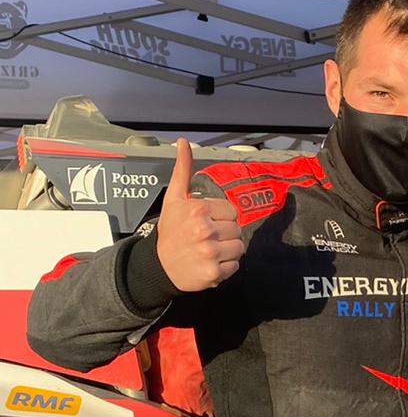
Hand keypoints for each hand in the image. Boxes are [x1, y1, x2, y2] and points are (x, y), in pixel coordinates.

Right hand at [156, 137, 243, 291]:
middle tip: (207, 238)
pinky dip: (226, 266)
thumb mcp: (174, 198)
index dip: (221, 217)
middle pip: (237, 229)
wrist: (158, 266)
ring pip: (239, 247)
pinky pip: (235, 266)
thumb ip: (183, 170)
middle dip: (225, 233)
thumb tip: (183, 142)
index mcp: (199, 210)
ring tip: (210, 250)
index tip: (207, 222)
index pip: (231, 211)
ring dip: (228, 250)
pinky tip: (210, 262)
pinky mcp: (214, 273)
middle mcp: (205, 231)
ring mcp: (210, 253)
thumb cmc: (169, 231)